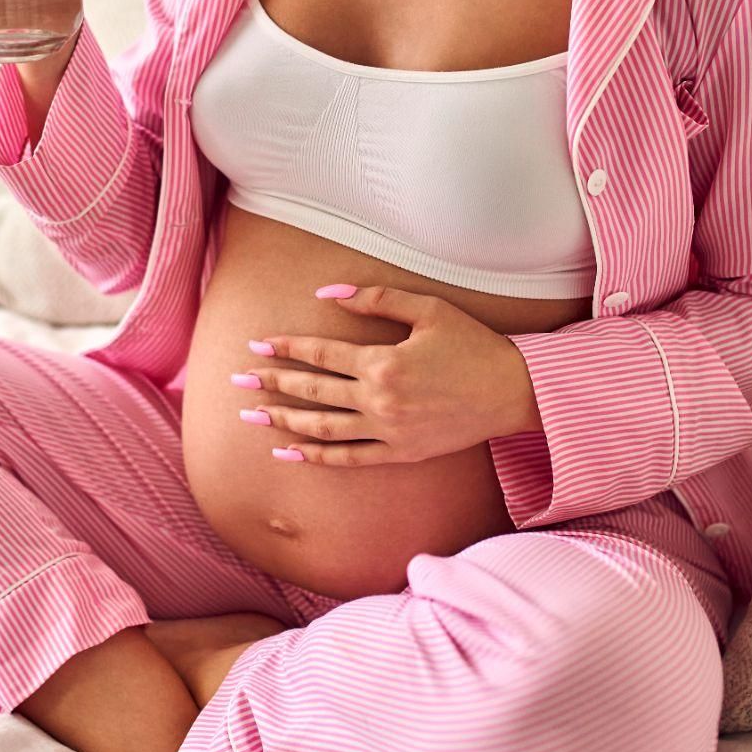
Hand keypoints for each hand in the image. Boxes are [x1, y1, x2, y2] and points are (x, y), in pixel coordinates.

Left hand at [233, 283, 539, 465]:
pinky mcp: (401, 454)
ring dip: (283, 422)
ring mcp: (389, 431)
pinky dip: (316, 457)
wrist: (513, 391)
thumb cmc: (473, 345)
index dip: (286, 348)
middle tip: (237, 382)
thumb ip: (375, 298)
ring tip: (252, 416)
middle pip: (313, 392)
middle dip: (272, 385)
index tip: (256, 346)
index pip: (321, 354)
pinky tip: (288, 451)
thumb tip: (327, 292)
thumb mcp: (428, 309)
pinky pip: (349, 459)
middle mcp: (380, 400)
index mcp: (383, 362)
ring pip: (323, 429)